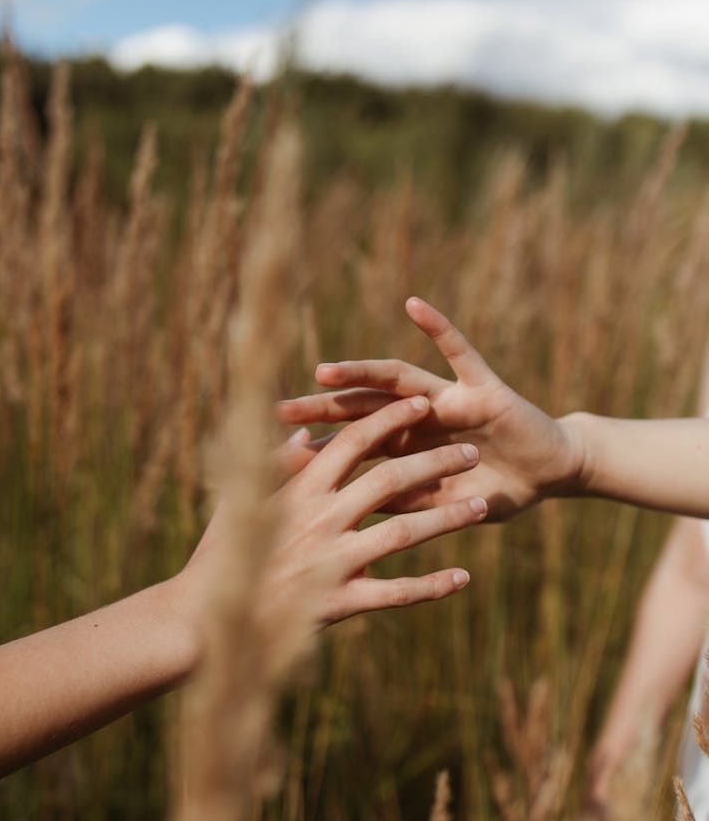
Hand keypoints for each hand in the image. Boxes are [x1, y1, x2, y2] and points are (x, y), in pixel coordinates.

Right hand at [189, 396, 487, 627]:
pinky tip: (462, 577)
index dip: (390, 419)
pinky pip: (396, 593)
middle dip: (435, 462)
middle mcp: (319, 521)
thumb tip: (304, 434)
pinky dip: (430, 585)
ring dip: (446, 518)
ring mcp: (332, 562)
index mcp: (298, 491)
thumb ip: (274, 467)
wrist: (205, 623)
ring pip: (402, 532)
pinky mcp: (340, 603)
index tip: (423, 404)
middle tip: (471, 452)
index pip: (353, 443)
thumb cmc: (220, 559)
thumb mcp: (240, 504)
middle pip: (390, 481)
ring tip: (481, 506)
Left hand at [279, 297, 583, 520]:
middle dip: (321, 409)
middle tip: (276, 411)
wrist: (550, 474)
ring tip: (323, 370)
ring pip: (397, 380)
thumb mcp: (441, 505)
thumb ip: (403, 500)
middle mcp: (419, 417)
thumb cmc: (495, 490)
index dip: (316, 448)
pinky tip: (412, 305)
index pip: (352, 443)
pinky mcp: (484, 388)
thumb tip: (348, 514)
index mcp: (405, 446)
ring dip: (361, 374)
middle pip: (362, 408)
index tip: (270, 455)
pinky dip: (438, 328)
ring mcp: (449, 398)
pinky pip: (459, 353)